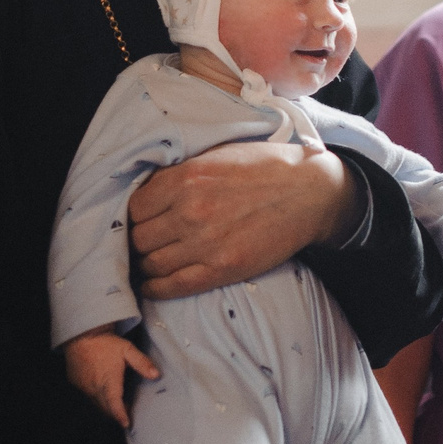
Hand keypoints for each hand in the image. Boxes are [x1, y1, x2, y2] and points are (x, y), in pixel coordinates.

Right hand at [61, 327, 158, 427]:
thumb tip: (156, 375)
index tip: (126, 424)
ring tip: (117, 406)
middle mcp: (94, 387)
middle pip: (106, 408)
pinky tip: (103, 392)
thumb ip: (141, 363)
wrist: (81, 334)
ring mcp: (83, 387)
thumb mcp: (127, 349)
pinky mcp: (76, 384)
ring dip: (106, 407)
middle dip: (116, 414)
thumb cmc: (105, 343)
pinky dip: (97, 398)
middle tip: (127, 415)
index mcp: (108, 381)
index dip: (120, 415)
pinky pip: (88, 397)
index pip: (114, 404)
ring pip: (96, 404)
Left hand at [130, 142, 359, 299]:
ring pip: (151, 263)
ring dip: (144, 266)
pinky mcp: (222, 269)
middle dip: (136, 242)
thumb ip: (180, 173)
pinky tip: (151, 285)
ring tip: (146, 264)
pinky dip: (155, 288)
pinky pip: (174, 285)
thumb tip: (146, 191)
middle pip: (139, 237)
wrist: (309, 193)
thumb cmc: (264, 168)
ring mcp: (205, 243)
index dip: (133, 216)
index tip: (138, 221)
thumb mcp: (215, 155)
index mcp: (186, 178)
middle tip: (140, 244)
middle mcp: (190, 210)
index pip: (135, 206)